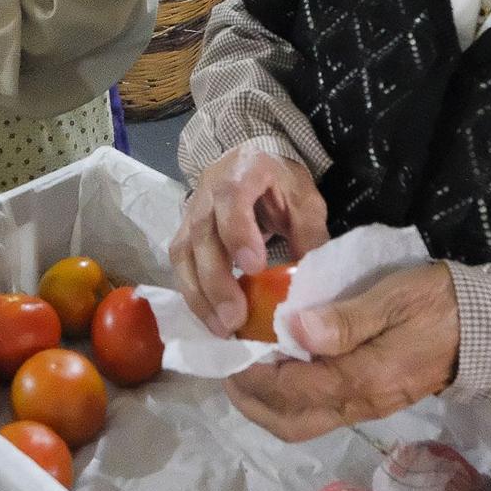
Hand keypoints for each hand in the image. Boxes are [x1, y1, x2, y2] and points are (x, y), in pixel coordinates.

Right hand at [170, 144, 329, 336]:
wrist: (252, 162)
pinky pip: (180, 267)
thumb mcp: (304, 198)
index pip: (232, 199)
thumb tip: (309, 280)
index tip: (255, 267)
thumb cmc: (281, 183)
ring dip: (200, 295)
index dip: (239, 233)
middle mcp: (208, 190)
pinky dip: (194, 296)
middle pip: (202, 235)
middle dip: (217, 280)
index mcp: (243, 171)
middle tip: (235, 317)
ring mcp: (191, 213)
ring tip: (221, 328)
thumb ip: (308, 233)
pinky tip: (211, 320)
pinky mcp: (184, 234)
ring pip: (183, 254)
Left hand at [224, 263, 460, 442]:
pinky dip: (289, 397)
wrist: (490, 330)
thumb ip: (345, 317)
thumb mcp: (395, 298)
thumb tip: (293, 329)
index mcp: (364, 378)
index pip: (293, 388)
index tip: (230, 347)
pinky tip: (281, 367)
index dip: (254, 373)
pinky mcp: (372, 401)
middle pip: (291, 422)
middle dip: (251, 400)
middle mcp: (362, 403)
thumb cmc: (440, 304)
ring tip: (245, 369)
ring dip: (267, 403)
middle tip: (227, 367)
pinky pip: (320, 412)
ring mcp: (367, 407)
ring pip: (303, 423)